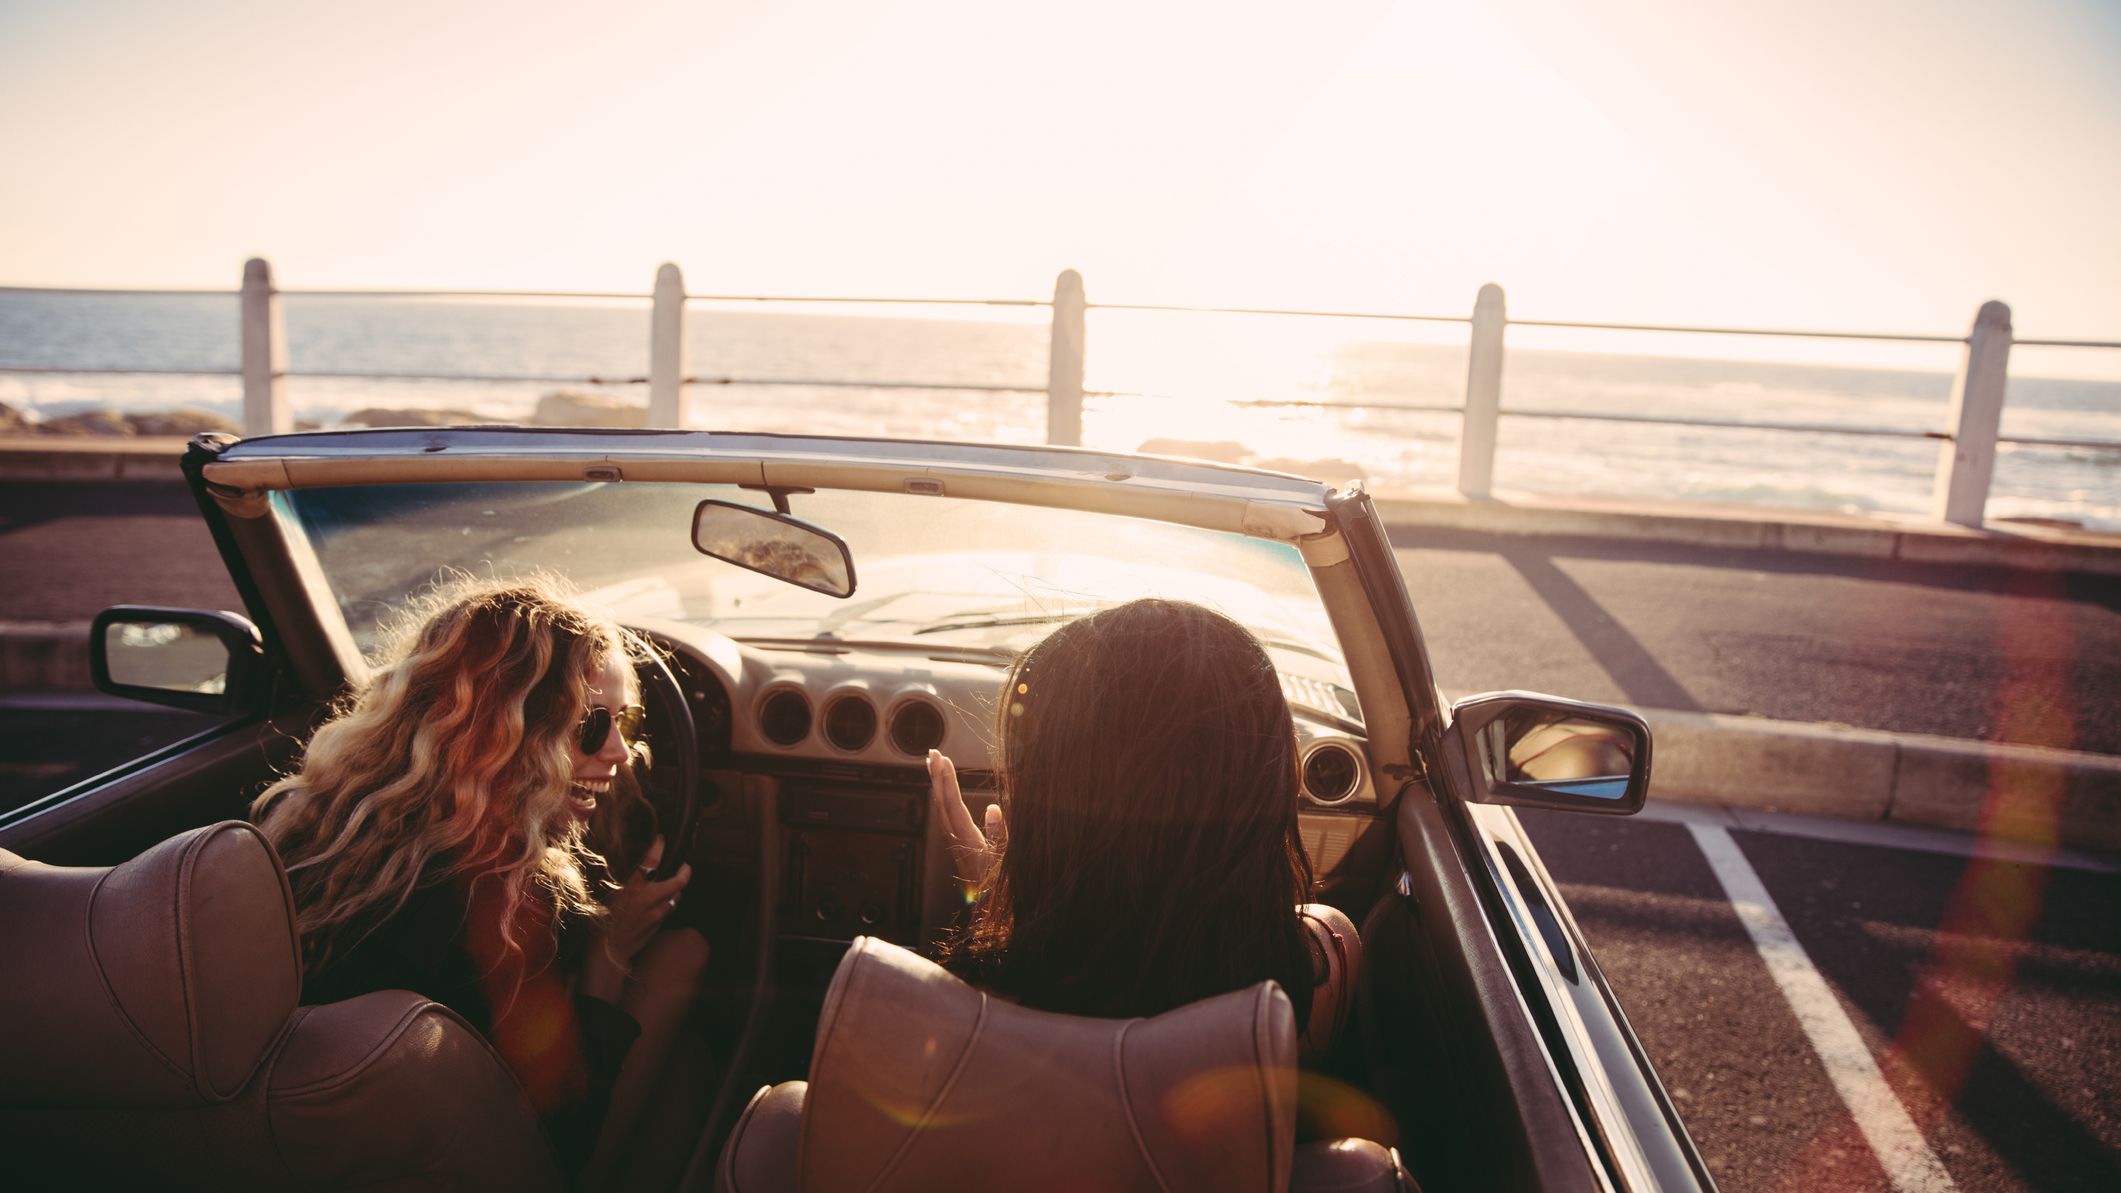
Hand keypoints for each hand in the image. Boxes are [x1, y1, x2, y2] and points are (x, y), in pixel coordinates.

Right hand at [583, 836, 690, 1000]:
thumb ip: (628, 884)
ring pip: (677, 896)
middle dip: (685, 871)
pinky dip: (668, 904)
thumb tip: (638, 873)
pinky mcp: (659, 924)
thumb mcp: (610, 896)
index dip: (659, 847)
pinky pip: (669, 910)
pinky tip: (661, 903)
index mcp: (634, 888)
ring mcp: (657, 913)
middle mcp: (650, 898)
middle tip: (685, 866)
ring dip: (676, 889)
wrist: (609, 951)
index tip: (662, 840)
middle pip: (679, 880)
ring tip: (673, 885)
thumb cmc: (603, 922)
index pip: (651, 861)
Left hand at [928, 749, 1002, 882]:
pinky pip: (945, 815)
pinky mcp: (957, 844)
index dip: (948, 782)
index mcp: (968, 840)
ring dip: (937, 785)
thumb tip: (992, 808)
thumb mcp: (1008, 859)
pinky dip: (942, 798)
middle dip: (936, 776)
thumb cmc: (1001, 886)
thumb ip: (999, 834)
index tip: (944, 761)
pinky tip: (943, 790)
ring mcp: (955, 842)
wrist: (989, 909)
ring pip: (941, 809)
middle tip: (932, 753)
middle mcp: (956, 839)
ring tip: (933, 765)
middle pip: (942, 803)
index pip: (954, 805)